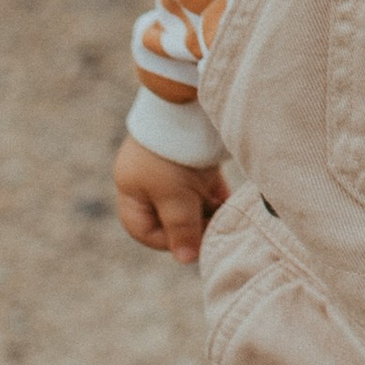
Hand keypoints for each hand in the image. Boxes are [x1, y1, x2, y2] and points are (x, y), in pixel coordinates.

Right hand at [114, 136, 227, 264]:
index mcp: (132, 190)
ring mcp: (174, 170)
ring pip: (192, 203)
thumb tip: (186, 260)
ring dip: (208, 214)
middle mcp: (150, 181)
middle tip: (213, 233)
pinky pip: (207, 188)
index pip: (144, 230)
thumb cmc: (172, 156)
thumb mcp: (174, 198)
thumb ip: (181, 230)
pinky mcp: (196, 159)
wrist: (189, 105)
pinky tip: (233, 206)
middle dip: (192, 227)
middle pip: (170, 218)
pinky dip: (219, 199)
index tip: (191, 244)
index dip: (167, 242)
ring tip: (225, 220)